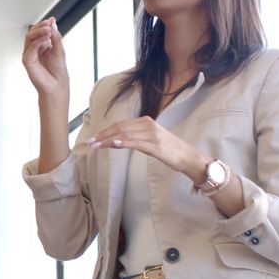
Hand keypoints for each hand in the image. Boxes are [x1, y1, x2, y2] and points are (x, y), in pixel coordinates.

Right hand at [22, 18, 68, 99]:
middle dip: (41, 26)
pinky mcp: (27, 61)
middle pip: (32, 32)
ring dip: (39, 31)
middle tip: (49, 24)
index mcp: (41, 46)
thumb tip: (52, 23)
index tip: (52, 20)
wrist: (57, 85)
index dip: (44, 24)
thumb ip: (55, 37)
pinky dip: (38, 41)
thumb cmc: (58, 71)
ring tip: (48, 30)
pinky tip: (46, 39)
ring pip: (29, 37)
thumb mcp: (59, 49)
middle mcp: (34, 49)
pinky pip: (30, 47)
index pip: (39, 31)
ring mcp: (29, 55)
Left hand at [87, 116, 208, 181]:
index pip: (121, 125)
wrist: (188, 156)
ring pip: (125, 135)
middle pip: (120, 128)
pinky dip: (124, 143)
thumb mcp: (149, 141)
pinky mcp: (155, 146)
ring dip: (108, 141)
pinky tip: (114, 145)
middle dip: (103, 135)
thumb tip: (114, 142)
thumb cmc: (169, 150)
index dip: (106, 131)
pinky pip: (136, 143)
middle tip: (90, 142)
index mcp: (145, 122)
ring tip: (96, 145)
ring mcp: (152, 135)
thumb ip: (134, 138)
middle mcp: (147, 125)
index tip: (94, 137)